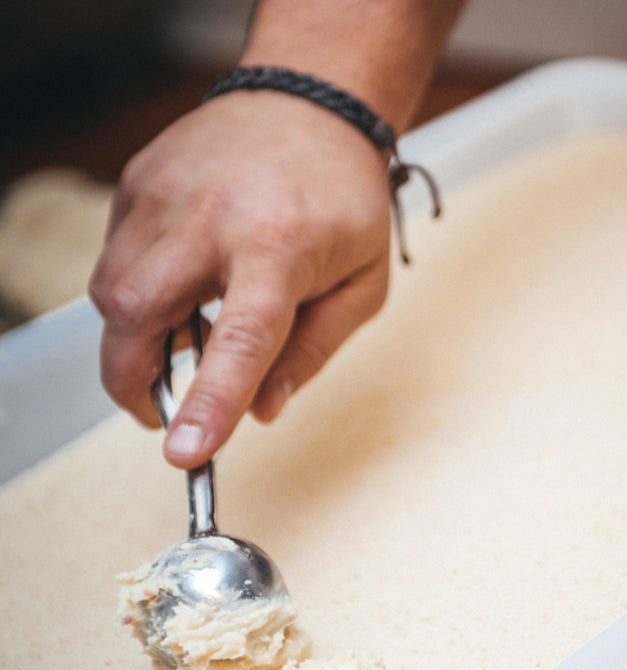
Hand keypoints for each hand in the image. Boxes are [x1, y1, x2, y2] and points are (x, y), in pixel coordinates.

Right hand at [90, 90, 392, 467]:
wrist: (311, 102)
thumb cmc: (344, 200)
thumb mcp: (359, 288)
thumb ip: (311, 355)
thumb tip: (262, 412)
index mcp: (279, 249)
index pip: (239, 342)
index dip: (209, 404)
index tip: (184, 453)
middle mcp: (212, 219)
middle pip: (137, 316)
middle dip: (133, 384)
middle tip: (162, 413)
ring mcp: (165, 195)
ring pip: (112, 293)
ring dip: (134, 340)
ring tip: (186, 338)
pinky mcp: (137, 183)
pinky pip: (116, 259)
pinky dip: (137, 294)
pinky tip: (181, 285)